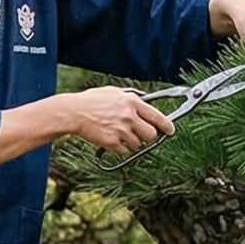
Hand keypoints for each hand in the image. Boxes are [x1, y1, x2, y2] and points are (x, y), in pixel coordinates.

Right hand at [51, 85, 174, 153]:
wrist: (74, 112)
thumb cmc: (92, 101)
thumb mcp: (114, 92)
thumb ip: (132, 97)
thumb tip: (146, 102)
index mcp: (132, 102)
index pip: (157, 117)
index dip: (167, 126)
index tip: (170, 131)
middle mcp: (129, 116)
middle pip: (151, 135)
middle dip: (147, 136)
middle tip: (140, 134)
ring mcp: (121, 130)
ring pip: (138, 145)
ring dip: (132, 142)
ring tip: (120, 134)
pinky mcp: (112, 142)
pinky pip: (125, 151)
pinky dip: (121, 148)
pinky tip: (112, 140)